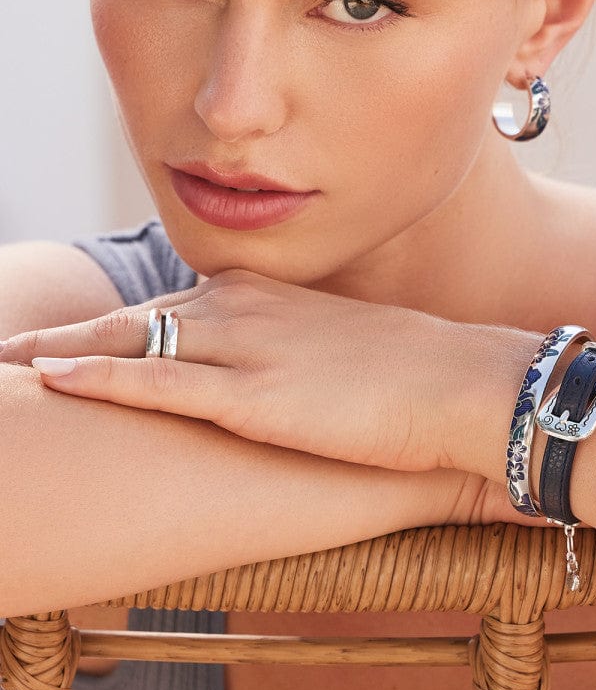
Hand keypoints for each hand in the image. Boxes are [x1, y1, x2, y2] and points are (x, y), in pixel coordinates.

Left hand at [0, 269, 458, 471]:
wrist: (457, 383)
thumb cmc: (411, 369)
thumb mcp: (341, 343)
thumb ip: (294, 344)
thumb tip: (281, 366)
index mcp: (266, 296)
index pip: (172, 304)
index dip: (118, 322)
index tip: (77, 335)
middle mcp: (245, 308)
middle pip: (136, 314)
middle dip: (70, 329)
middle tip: (13, 341)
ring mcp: (244, 347)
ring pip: (130, 338)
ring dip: (62, 348)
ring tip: (7, 358)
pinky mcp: (250, 393)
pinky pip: (157, 379)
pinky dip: (98, 376)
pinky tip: (50, 375)